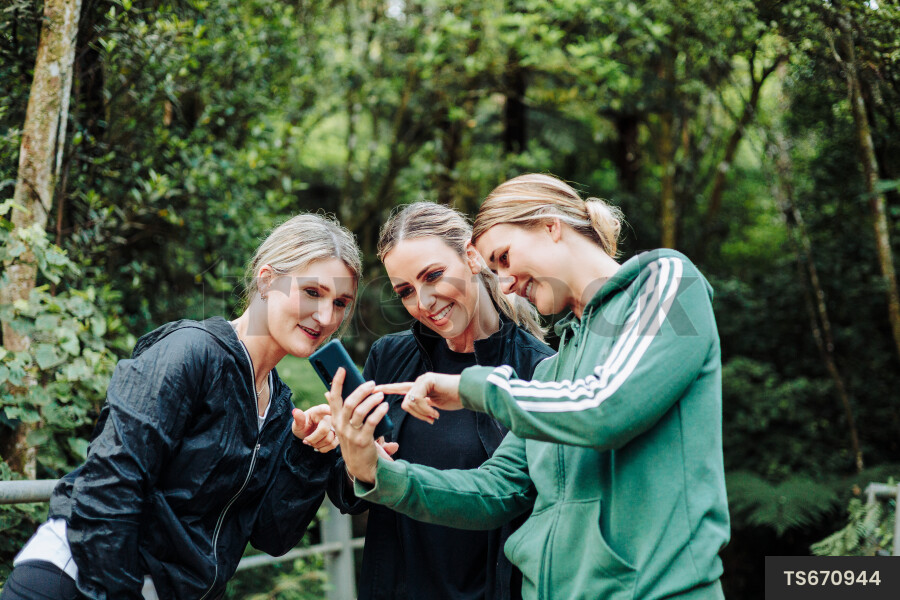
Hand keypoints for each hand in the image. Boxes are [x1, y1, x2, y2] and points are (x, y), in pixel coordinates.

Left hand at [292, 404, 338, 452]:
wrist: (307, 435)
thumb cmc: (302, 427)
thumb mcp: (297, 424)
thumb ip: (298, 419)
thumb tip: (295, 411)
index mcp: (318, 411)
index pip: (323, 409)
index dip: (328, 410)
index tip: (330, 411)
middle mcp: (329, 417)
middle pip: (324, 430)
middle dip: (313, 439)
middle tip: (306, 441)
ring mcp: (335, 426)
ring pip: (329, 439)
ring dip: (318, 445)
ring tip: (312, 443)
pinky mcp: (338, 435)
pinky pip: (333, 444)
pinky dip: (324, 448)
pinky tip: (318, 446)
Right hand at [325, 368, 390, 483]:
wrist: (361, 466)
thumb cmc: (355, 441)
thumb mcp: (344, 425)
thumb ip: (340, 410)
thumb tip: (329, 392)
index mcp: (336, 420)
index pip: (333, 398)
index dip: (336, 382)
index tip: (342, 369)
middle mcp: (341, 426)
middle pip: (349, 402)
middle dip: (361, 390)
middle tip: (372, 384)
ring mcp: (351, 434)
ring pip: (360, 411)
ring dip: (372, 400)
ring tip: (380, 395)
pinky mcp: (363, 440)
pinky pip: (371, 421)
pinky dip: (379, 411)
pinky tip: (384, 406)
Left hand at [376, 373, 461, 423]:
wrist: (467, 393)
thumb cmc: (455, 399)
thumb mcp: (435, 405)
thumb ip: (423, 405)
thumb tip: (413, 406)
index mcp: (420, 387)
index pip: (400, 388)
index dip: (387, 389)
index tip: (373, 390)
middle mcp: (418, 382)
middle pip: (405, 402)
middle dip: (417, 415)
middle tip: (431, 419)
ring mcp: (422, 380)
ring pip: (409, 402)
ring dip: (422, 414)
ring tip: (435, 416)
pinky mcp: (426, 380)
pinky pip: (417, 400)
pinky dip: (425, 410)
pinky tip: (436, 413)